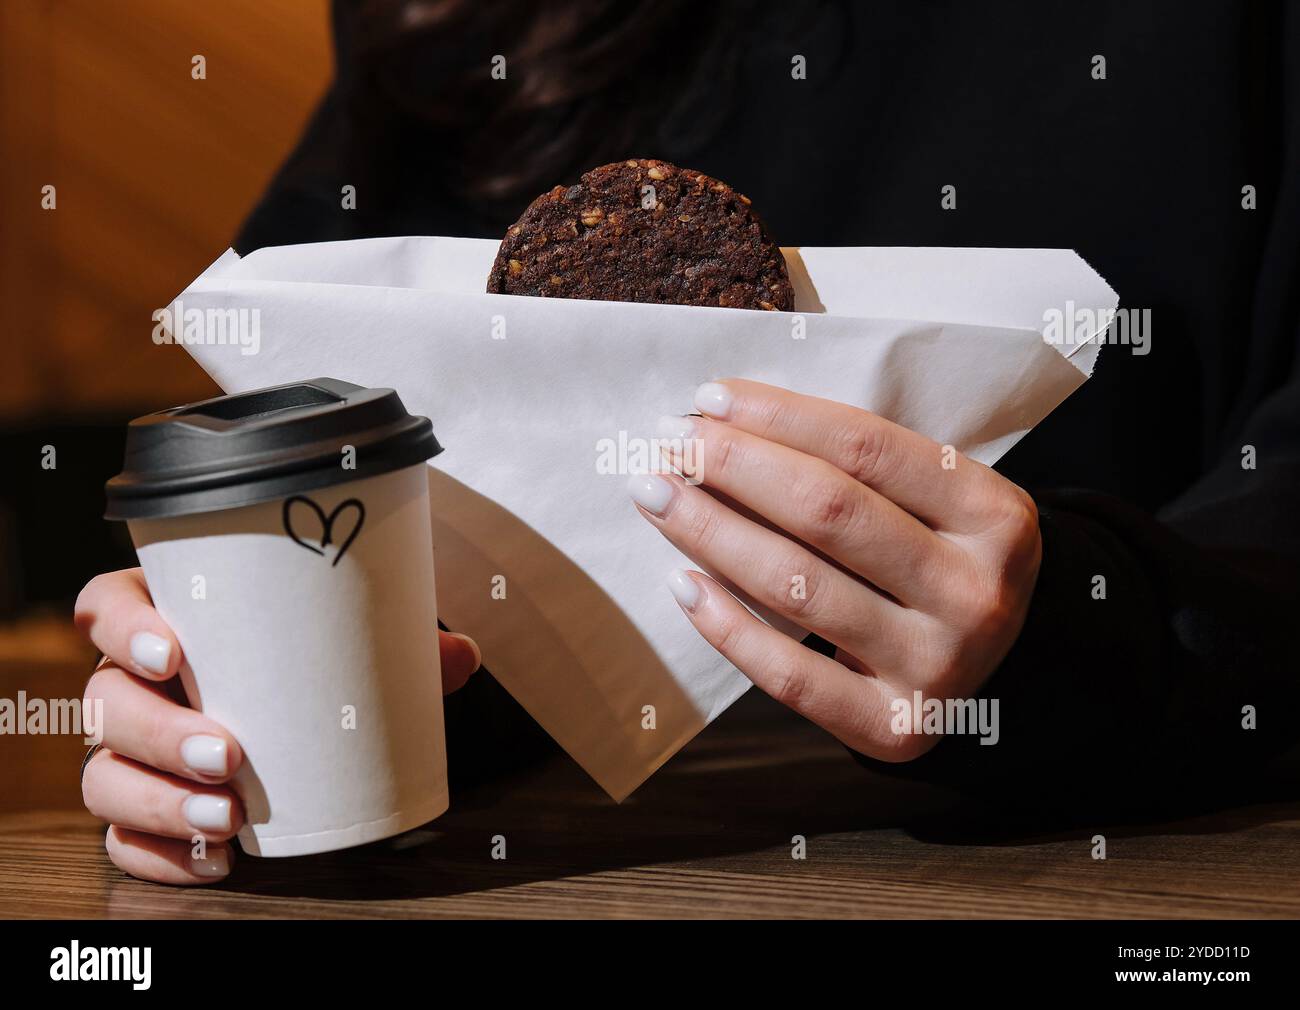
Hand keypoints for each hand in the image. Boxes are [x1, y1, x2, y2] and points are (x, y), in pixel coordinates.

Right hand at [73, 568, 479, 884]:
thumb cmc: (307, 668)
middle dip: (161, 734)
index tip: (173, 651)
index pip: (106, 606)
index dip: (123, 625)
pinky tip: (215, 861)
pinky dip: (160, 855)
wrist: (298, 724)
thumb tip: (462, 656)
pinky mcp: (135, 810)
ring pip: (103, 776)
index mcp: (168, 620)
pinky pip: (119, 839)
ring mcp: (126, 752)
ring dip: (159, 802)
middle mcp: (131, 684)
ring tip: (228, 819)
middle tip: (230, 755)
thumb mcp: (347, 647)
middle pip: (104, 701)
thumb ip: (401, 646)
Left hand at [631, 379, 1041, 761]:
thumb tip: (728, 423)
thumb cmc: (941, 562)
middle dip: (734, 467)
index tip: (709, 399)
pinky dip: (727, 627)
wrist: (1004, 673)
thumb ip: (861, 468)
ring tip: (656, 496)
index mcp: (996, 516)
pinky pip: (791, 675)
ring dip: (711, 532)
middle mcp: (975, 592)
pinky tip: (681, 584)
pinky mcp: (895, 729)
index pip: (868, 448)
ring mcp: (939, 666)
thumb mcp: (940, 504)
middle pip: (828, 511)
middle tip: (667, 443)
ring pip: (799, 586)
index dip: (780, 417)